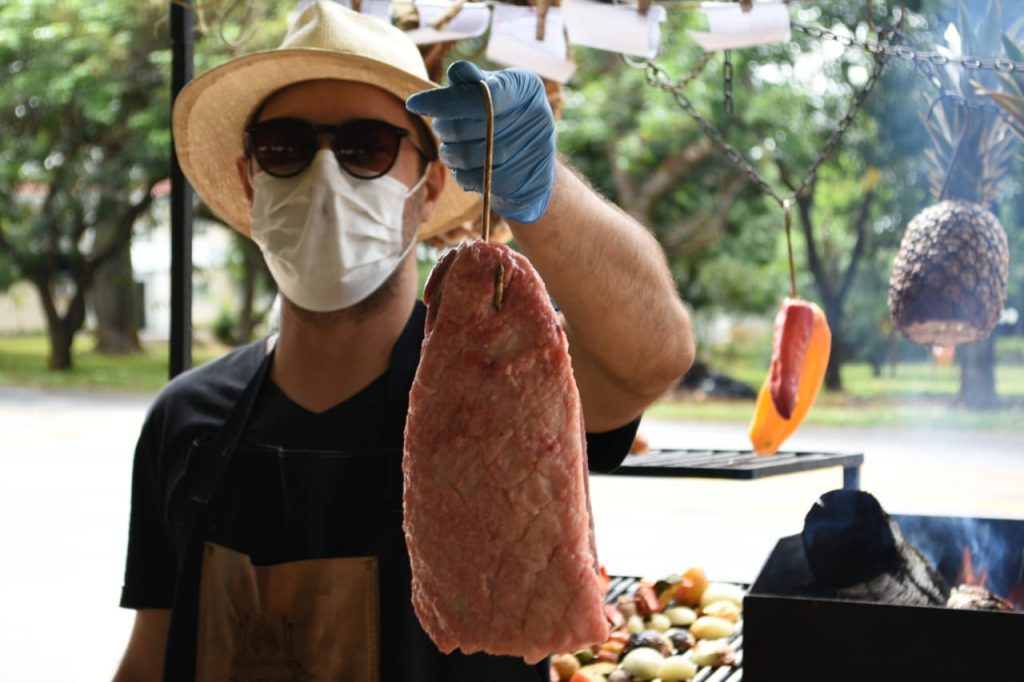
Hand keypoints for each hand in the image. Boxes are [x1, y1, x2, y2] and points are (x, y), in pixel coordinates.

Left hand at [406, 61, 555, 223]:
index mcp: (525, 87)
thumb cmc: (504, 118)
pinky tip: (466, 168)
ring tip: (451, 149)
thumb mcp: (491, 92)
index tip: (413, 104)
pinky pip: (478, 179)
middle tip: (442, 130)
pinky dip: (463, 175)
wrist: (534, 163)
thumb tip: (457, 71)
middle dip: (445, 129)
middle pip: (469, 127)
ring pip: (470, 156)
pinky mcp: (525, 182)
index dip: (442, 101)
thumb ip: (472, 83)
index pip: (477, 95)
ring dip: (450, 154)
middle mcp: (537, 115)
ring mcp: (535, 151)